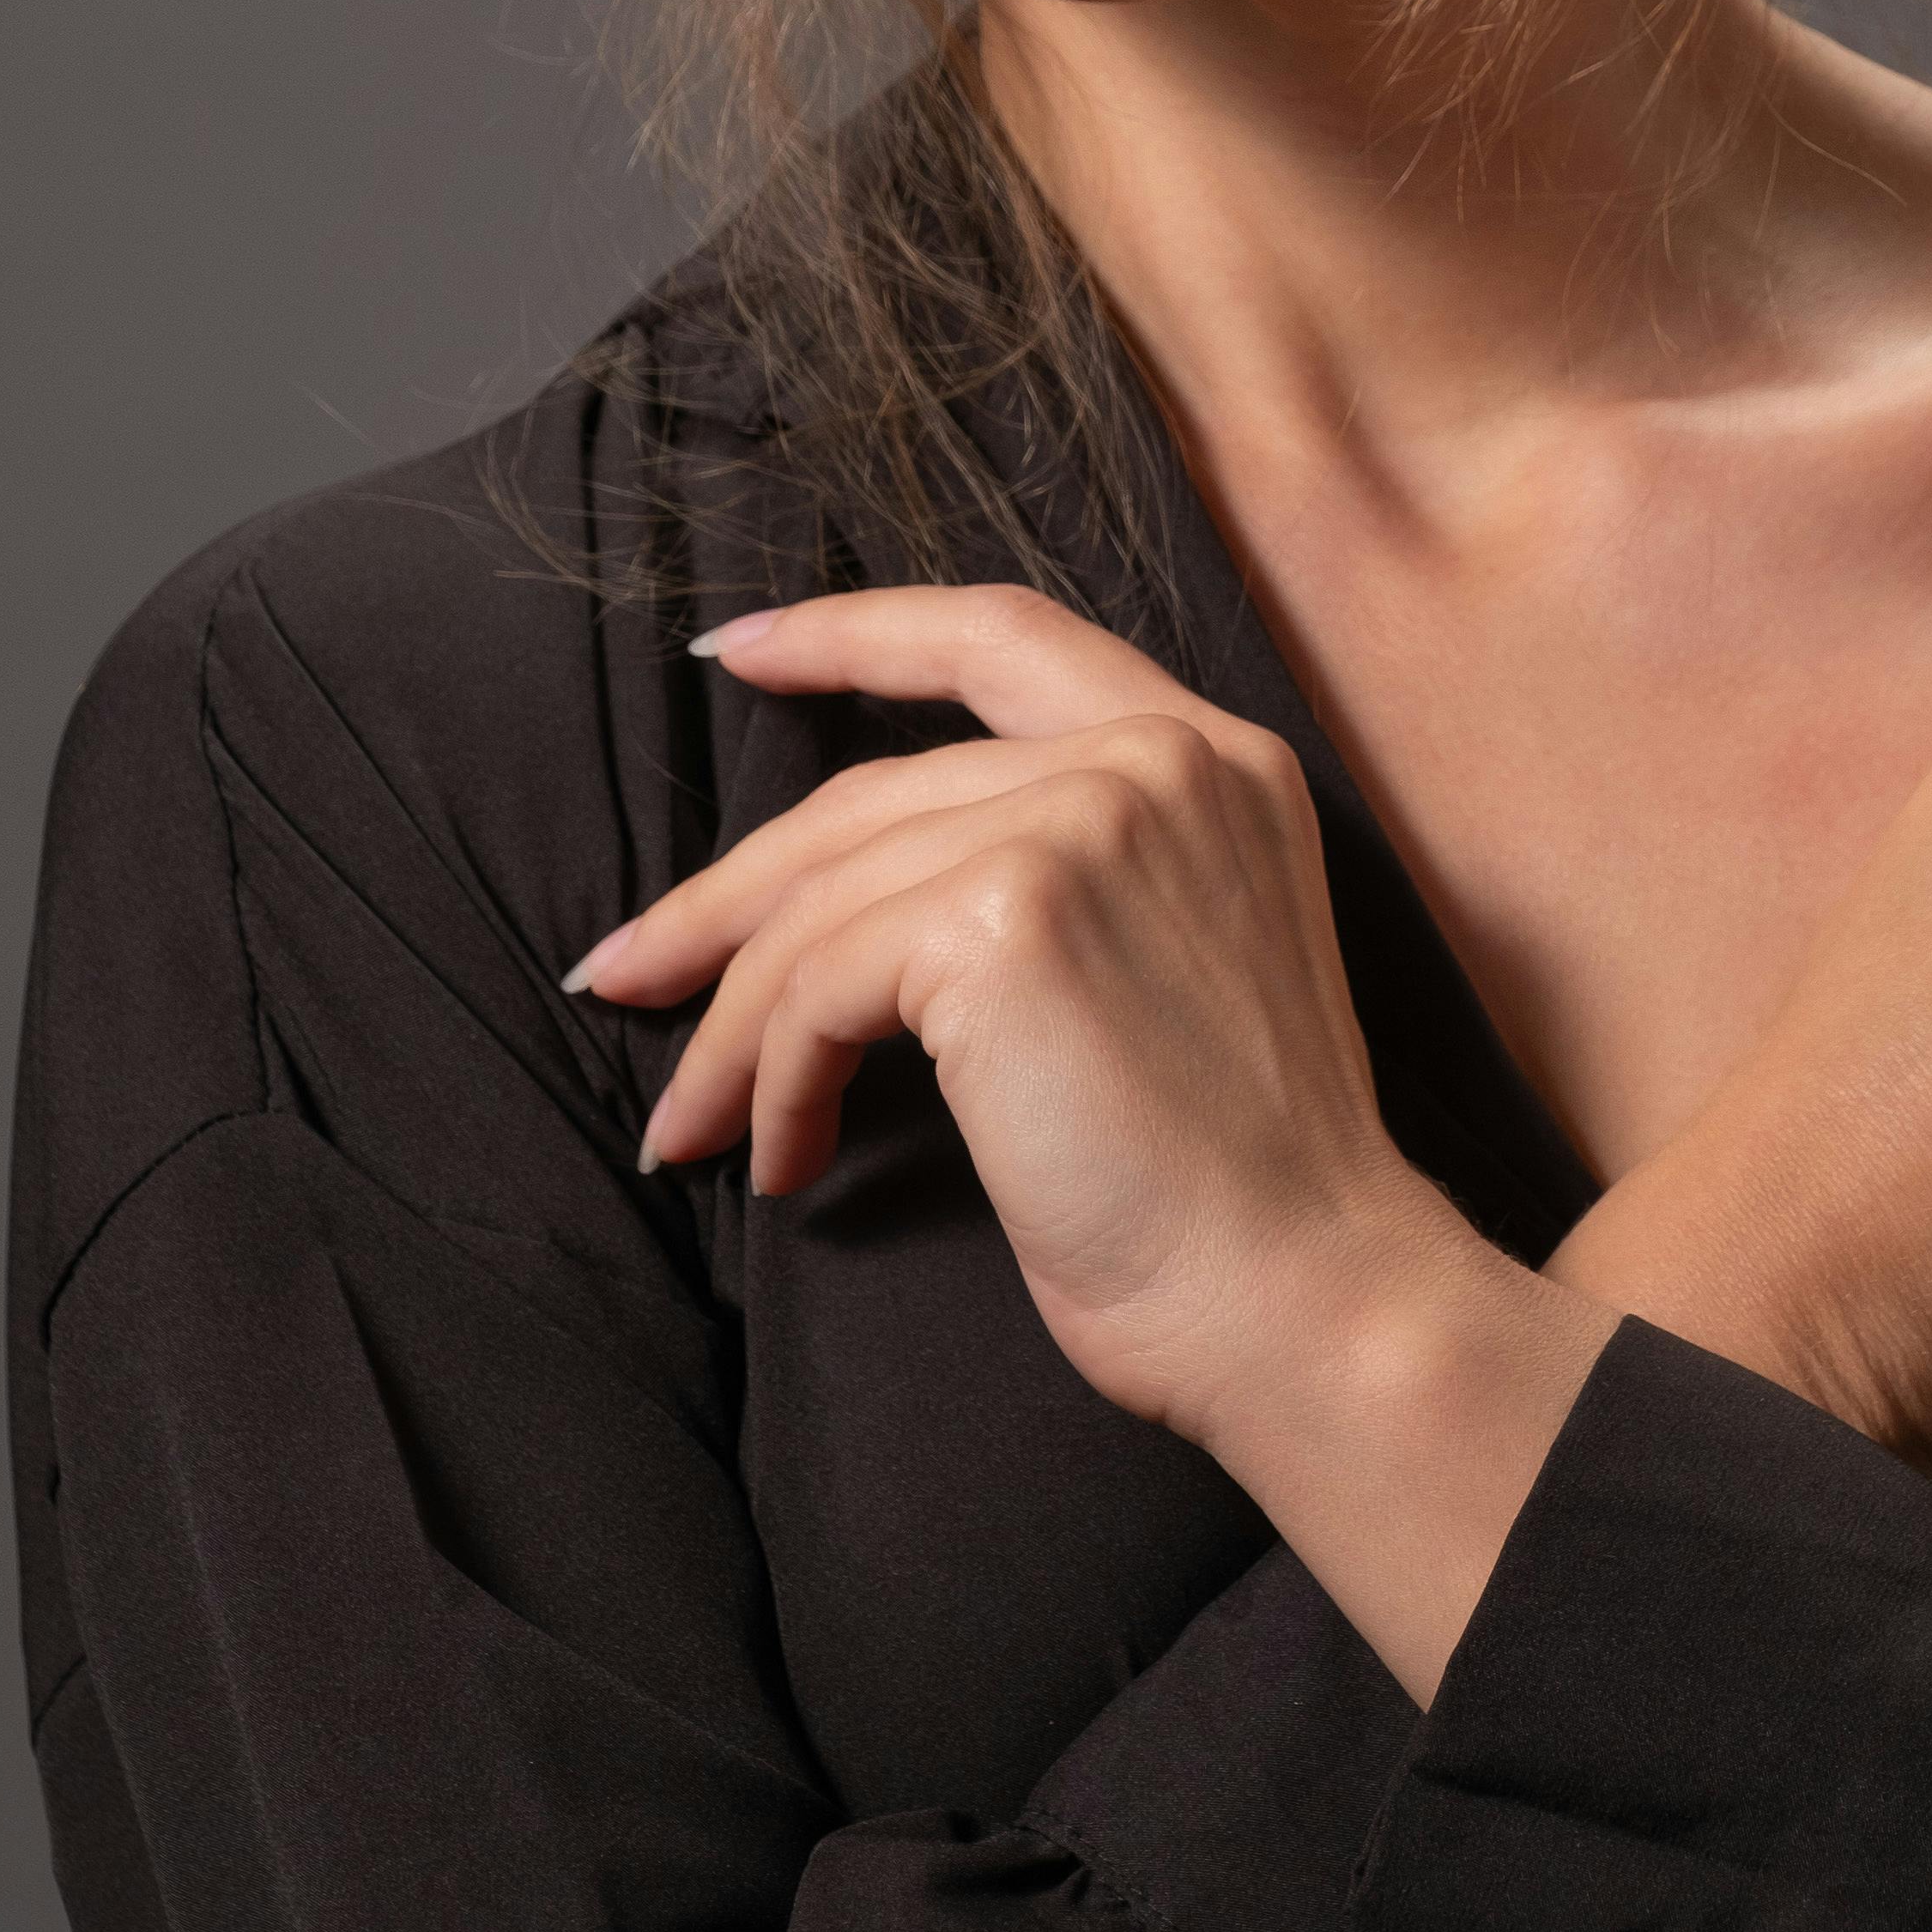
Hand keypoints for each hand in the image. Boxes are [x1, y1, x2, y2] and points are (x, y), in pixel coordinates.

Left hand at [569, 582, 1610, 1700]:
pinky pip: (818, 985)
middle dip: (726, 898)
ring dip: (734, 1027)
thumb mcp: (1171, 967)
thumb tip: (839, 903)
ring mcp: (1084, 823)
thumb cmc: (1235, 1188)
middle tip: (625, 972)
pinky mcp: (1005, 918)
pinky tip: (784, 1158)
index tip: (735, 650)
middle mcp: (1157, 759)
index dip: (853, 634)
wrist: (1305, 1297)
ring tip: (693, 1125)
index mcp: (1214, 757)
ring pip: (825, 903)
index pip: (1002, 637)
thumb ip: (1064, 877)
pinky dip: (772, 1077)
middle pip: (870, 794)